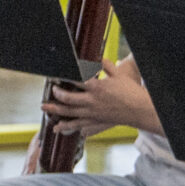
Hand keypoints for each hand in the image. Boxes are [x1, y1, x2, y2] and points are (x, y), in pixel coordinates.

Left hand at [39, 59, 157, 139]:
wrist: (139, 110)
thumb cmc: (130, 91)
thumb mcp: (118, 75)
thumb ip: (105, 65)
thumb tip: (96, 57)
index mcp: (97, 87)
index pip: (76, 80)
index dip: (65, 75)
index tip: (57, 73)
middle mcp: (92, 102)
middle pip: (69, 99)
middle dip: (57, 94)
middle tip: (52, 89)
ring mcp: (93, 114)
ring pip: (70, 113)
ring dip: (56, 110)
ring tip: (45, 107)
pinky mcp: (95, 122)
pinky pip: (78, 125)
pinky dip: (67, 126)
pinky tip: (57, 127)